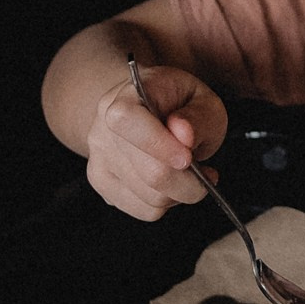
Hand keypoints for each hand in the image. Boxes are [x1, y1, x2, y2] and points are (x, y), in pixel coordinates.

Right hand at [82, 63, 225, 220]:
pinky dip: (167, 202)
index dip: (159, 144)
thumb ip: (198, 116)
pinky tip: (171, 183)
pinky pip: (144, 210)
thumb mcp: (204, 101)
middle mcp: (103, 124)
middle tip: (206, 172)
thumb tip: (184, 134)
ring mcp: (98, 155)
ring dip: (180, 192)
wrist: (147, 112)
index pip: (127, 120)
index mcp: (128, 93)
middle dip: (188, 180)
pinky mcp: (101, 182)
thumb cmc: (180, 106)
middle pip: (148, 171)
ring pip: (149, 197)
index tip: (188, 158)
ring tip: (188, 173)